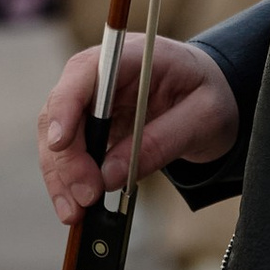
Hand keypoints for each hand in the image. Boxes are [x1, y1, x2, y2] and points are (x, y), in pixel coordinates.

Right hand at [36, 35, 240, 221]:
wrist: (213, 96)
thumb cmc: (210, 95)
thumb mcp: (202, 118)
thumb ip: (159, 142)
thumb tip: (109, 176)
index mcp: (133, 55)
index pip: (85, 71)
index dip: (66, 105)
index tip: (60, 142)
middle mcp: (102, 73)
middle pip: (62, 109)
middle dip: (66, 157)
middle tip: (86, 198)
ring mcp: (92, 99)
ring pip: (55, 136)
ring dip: (60, 176)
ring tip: (76, 214)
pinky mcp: (91, 125)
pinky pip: (68, 153)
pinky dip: (67, 181)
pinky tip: (76, 207)